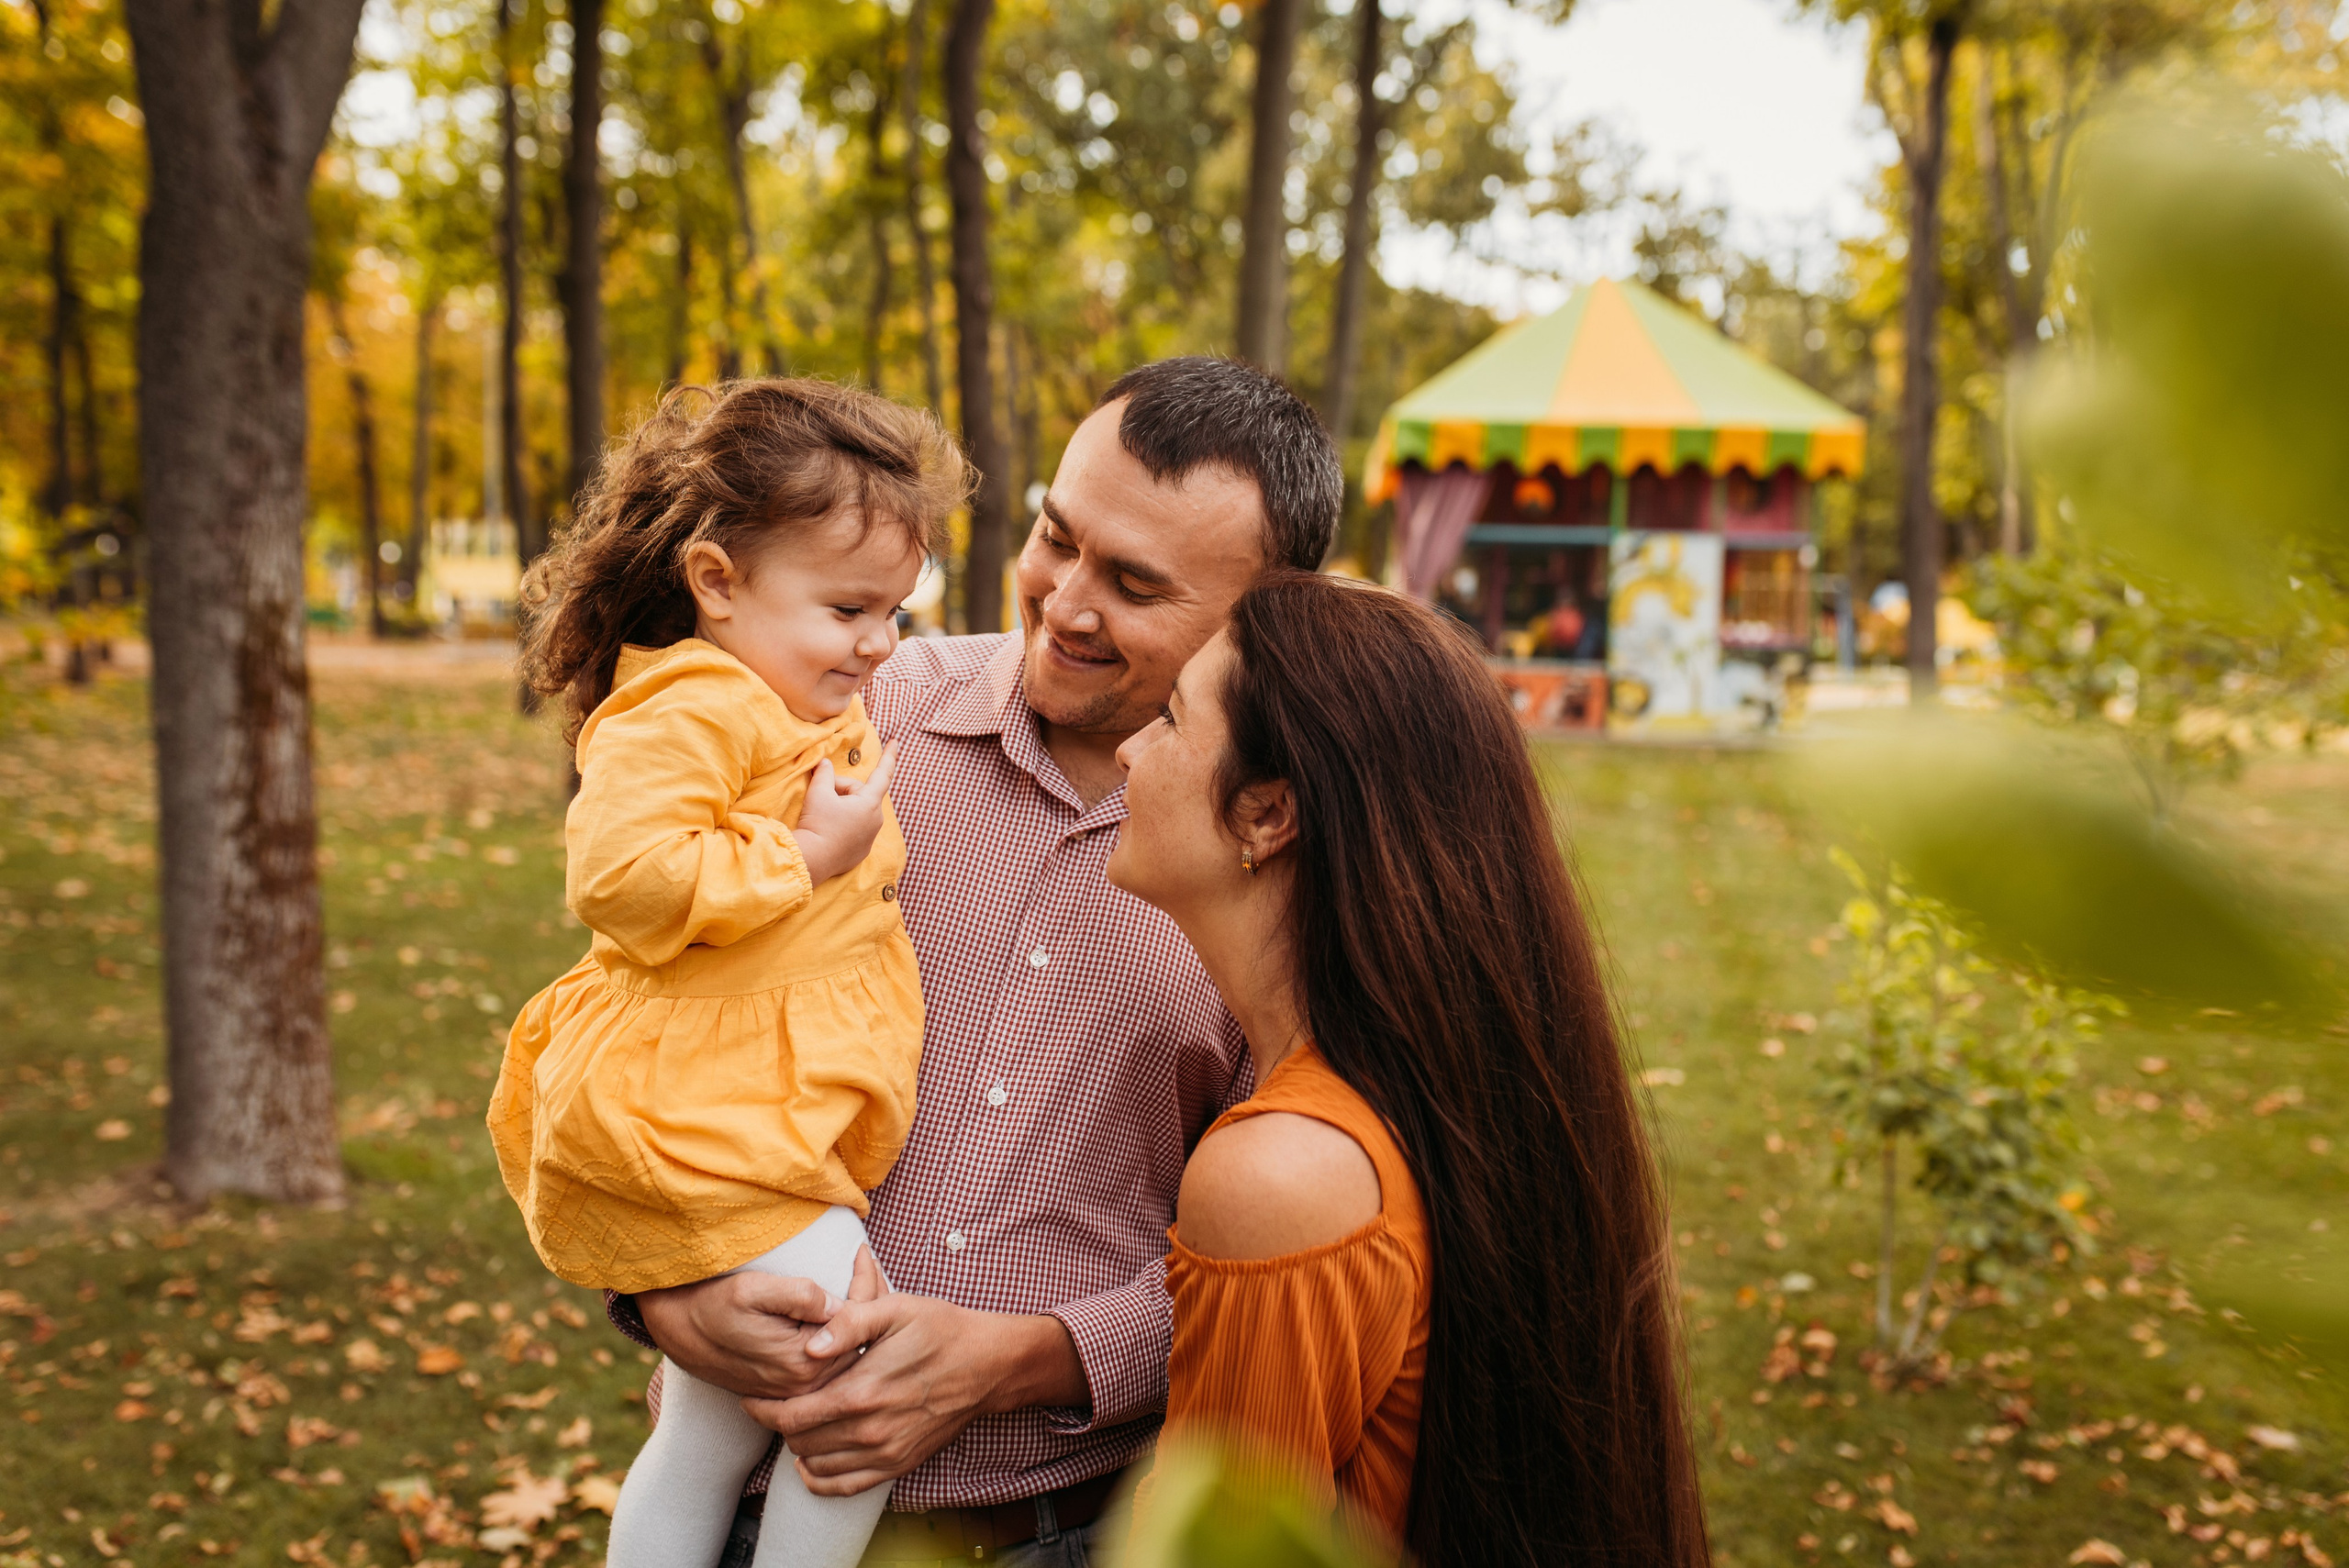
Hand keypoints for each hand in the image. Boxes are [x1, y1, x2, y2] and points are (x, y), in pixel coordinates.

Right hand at [636, 1247, 885, 1400]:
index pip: (855, 1323)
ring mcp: (800, 1391)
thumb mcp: (752, 1291)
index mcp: (803, 1362)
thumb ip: (799, 1296)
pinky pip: (830, 1359)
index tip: (863, 1251)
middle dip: (870, 1300)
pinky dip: (841, 1333)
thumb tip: (842, 1303)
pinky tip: (843, 1305)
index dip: (866, 1283)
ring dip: (857, 1318)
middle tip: (869, 1261)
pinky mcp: (791, 1388)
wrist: (678, 1332)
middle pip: (858, 1341)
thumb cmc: (712, 1306)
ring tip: (862, 1276)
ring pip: (847, 1352)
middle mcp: (806, 1385)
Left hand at [742, 1296, 1087, 1496]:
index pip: (791, 1415)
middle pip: (798, 1441)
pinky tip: (813, 1458)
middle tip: (776, 1401)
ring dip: (798, 1445)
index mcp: (862, 1390)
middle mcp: (870, 1430)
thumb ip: (847, 1321)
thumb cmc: (939, 1330)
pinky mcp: (898, 1464)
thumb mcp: (894, 1309)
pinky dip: (820, 1477)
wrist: (986, 1364)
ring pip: (816, 1465)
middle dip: (780, 1422)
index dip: (762, 1408)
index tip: (751, 1396)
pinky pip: (844, 1486)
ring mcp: (885, 1452)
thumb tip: (809, 1345)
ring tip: (798, 1421)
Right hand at [793, 743, 893, 884]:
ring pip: (856, 811)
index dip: (889, 755)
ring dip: (841, 807)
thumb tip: (824, 764)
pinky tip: (828, 831)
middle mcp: (876, 820)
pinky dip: (842, 825)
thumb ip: (824, 774)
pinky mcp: (861, 851)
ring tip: (823, 816)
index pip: (883, 773)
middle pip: (859, 793)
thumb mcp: (818, 792)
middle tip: (821, 796)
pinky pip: (854, 829)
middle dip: (840, 790)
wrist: (812, 859)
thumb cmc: (817, 823)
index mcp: (870, 803)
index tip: (896, 741)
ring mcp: (870, 837)